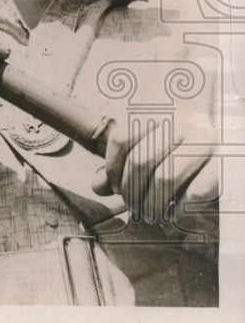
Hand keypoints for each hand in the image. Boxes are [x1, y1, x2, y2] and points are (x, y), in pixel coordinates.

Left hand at [92, 120, 218, 223]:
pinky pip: (196, 190)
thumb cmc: (174, 139)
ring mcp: (204, 139)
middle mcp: (180, 120)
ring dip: (152, 203)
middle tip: (132, 207)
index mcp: (155, 108)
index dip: (112, 169)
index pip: (121, 139)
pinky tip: (174, 211)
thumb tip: (97, 187)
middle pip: (140, 161)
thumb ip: (120, 161)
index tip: (115, 188)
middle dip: (131, 191)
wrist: (221, 130)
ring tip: (148, 214)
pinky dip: (181, 207)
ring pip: (165, 177)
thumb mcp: (145, 140)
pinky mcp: (225, 161)